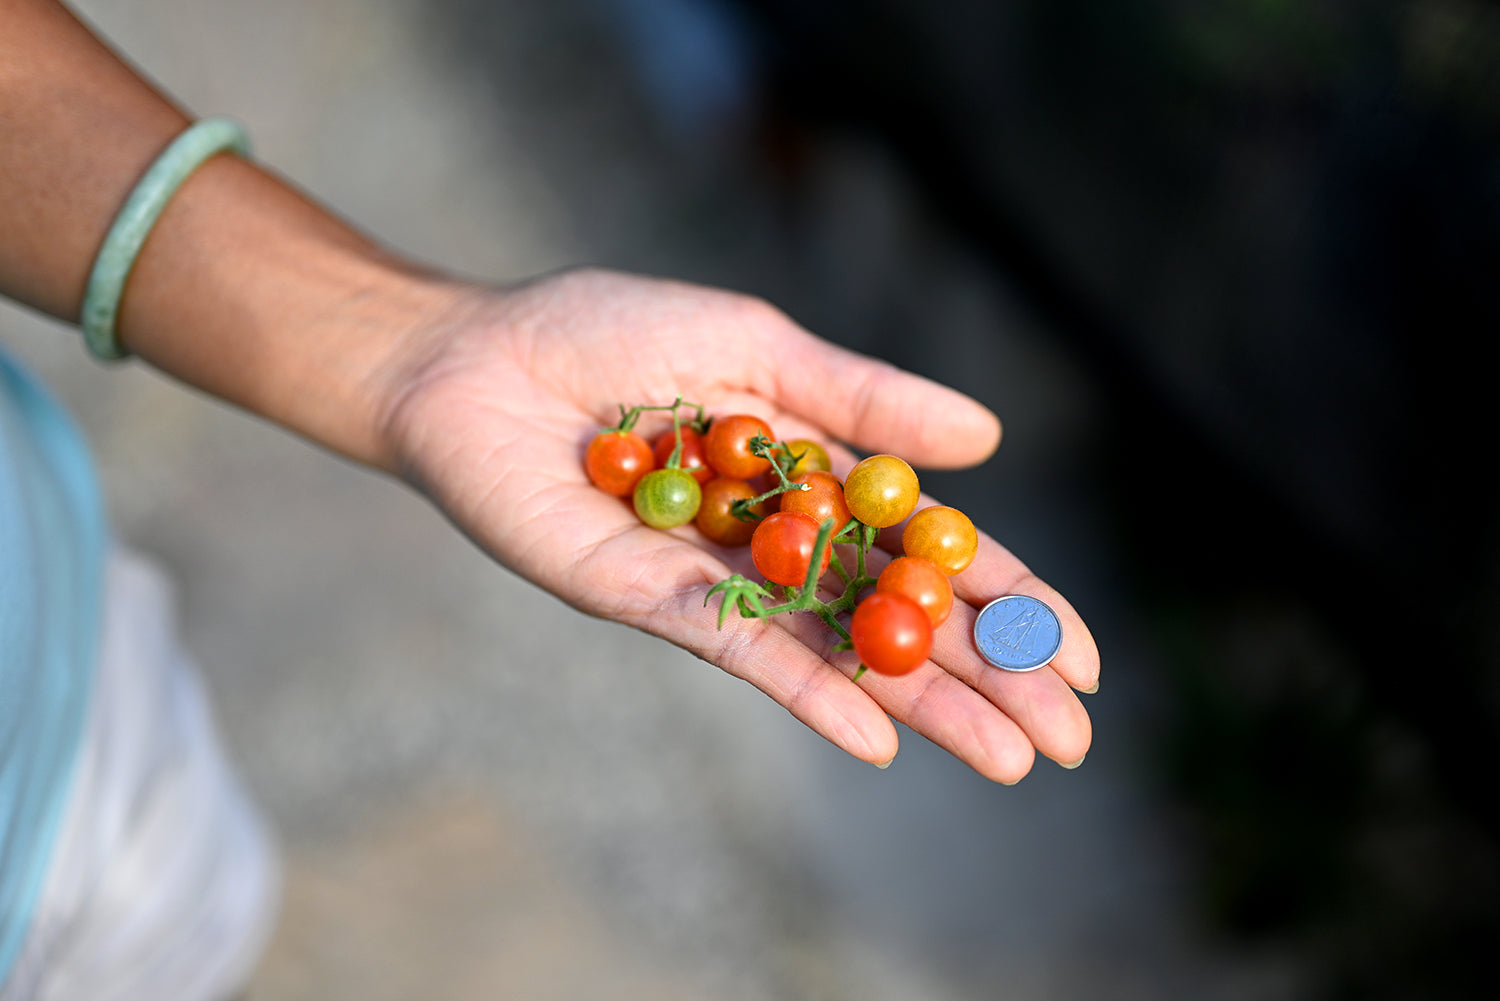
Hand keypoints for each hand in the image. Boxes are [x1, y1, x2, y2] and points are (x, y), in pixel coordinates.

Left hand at [378, 267, 1096, 781]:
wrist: (475, 358)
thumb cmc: (606, 333)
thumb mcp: (755, 344)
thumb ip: (861, 397)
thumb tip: (986, 438)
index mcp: (812, 478)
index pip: (929, 547)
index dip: (1005, 597)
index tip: (1076, 653)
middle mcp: (777, 544)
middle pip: (899, 617)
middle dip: (986, 674)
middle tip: (1069, 738)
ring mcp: (720, 583)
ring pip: (838, 651)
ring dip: (921, 707)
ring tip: (1010, 760)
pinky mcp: (652, 603)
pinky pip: (743, 654)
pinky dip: (809, 694)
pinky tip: (877, 739)